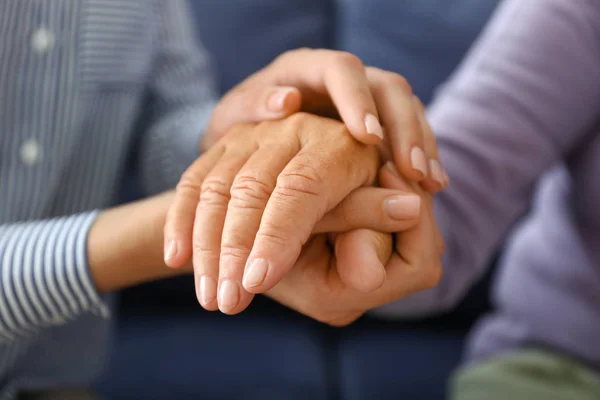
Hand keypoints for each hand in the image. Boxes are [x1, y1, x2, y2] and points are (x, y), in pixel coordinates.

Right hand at [164, 113, 422, 313]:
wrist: (334, 194)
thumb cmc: (360, 224)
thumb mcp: (375, 238)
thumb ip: (370, 250)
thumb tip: (372, 275)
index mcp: (345, 149)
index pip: (302, 188)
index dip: (277, 235)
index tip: (256, 284)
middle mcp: (299, 129)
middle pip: (253, 187)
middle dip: (234, 250)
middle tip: (228, 304)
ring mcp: (258, 134)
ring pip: (217, 186)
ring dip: (206, 246)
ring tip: (210, 299)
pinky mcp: (229, 145)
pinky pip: (194, 181)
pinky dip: (181, 221)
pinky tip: (176, 260)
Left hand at [202, 49, 447, 191]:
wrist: (247, 146)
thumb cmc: (237, 131)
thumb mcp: (233, 120)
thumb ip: (254, 107)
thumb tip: (287, 101)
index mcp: (306, 69)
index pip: (341, 69)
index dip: (358, 100)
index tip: (369, 137)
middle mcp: (342, 80)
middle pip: (386, 87)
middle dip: (404, 128)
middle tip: (412, 170)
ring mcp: (366, 102)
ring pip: (407, 110)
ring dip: (422, 145)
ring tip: (431, 184)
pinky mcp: (379, 126)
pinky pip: (410, 135)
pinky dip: (422, 159)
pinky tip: (432, 187)